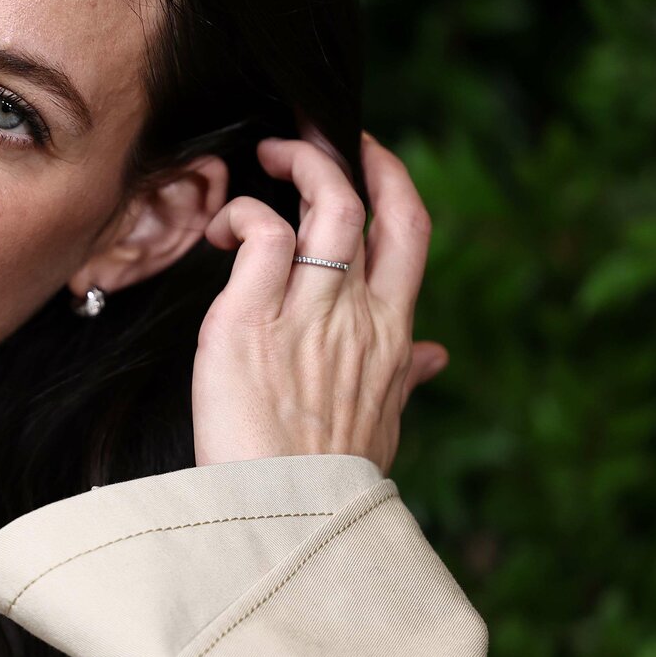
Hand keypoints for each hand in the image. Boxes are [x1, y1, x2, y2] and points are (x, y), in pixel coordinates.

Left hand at [191, 127, 447, 473]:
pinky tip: (221, 228)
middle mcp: (357, 314)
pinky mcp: (250, 319)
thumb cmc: (326, 481)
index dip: (392, 180)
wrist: (286, 522)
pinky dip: (242, 214)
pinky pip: (261, 233)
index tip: (365, 155)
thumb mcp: (381, 426)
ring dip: (294, 164)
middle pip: (370, 202)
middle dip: (340, 152)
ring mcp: (309, 312)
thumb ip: (403, 379)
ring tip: (259, 161)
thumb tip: (433, 357)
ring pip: (324, 202)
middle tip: (301, 135)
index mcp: (391, 335)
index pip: (410, 233)